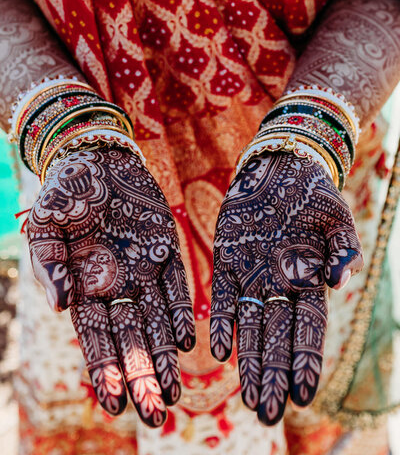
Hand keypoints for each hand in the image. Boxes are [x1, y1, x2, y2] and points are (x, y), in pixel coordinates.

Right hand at [27, 147, 194, 426]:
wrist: (98, 158)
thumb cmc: (66, 193)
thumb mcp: (45, 226)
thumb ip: (48, 265)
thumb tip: (60, 305)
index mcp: (84, 287)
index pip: (96, 338)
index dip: (104, 369)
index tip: (114, 401)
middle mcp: (116, 287)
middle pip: (130, 339)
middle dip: (141, 375)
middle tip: (155, 412)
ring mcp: (143, 271)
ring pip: (156, 321)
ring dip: (164, 355)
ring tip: (176, 390)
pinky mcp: (165, 250)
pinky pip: (176, 286)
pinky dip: (179, 312)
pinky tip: (185, 339)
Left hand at [211, 153, 362, 424]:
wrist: (280, 166)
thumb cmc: (313, 191)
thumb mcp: (336, 216)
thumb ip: (342, 248)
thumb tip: (340, 280)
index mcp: (309, 278)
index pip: (308, 329)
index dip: (306, 361)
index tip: (304, 394)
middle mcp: (280, 284)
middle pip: (277, 338)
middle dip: (273, 375)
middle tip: (267, 412)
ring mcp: (253, 275)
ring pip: (250, 327)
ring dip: (249, 361)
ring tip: (248, 398)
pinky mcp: (228, 261)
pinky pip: (225, 298)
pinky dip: (223, 324)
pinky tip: (219, 353)